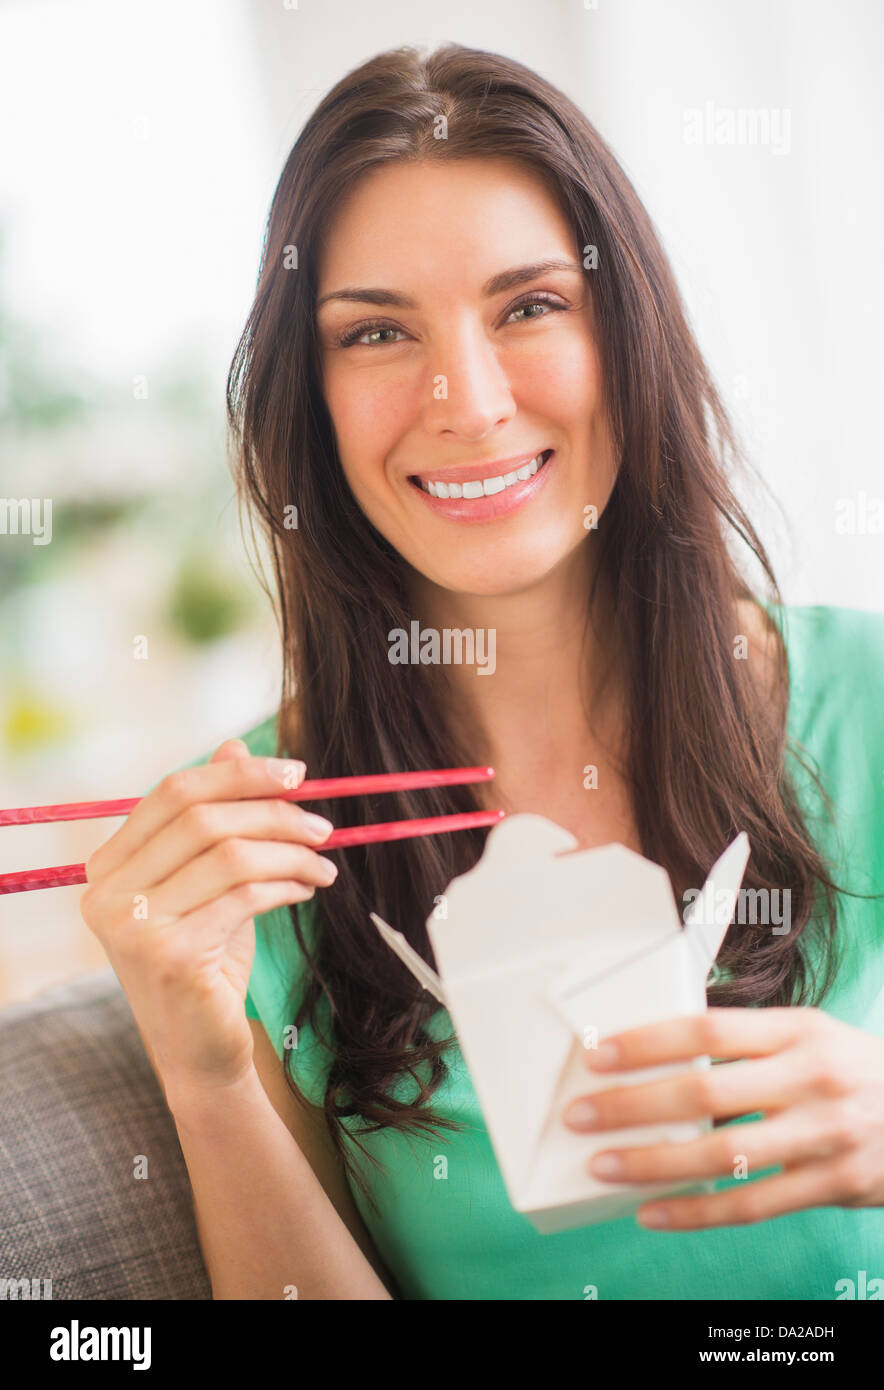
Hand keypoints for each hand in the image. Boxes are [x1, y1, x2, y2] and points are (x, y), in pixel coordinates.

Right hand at [79, 739, 338, 1102]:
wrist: (201, 1051)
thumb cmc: (207, 960)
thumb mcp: (210, 881)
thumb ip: (214, 818)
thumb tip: (233, 742)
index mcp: (108, 865)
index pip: (174, 792)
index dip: (238, 773)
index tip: (296, 773)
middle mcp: (108, 893)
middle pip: (203, 818)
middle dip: (275, 812)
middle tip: (324, 826)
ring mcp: (134, 927)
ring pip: (230, 855)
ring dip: (291, 852)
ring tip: (323, 864)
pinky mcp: (172, 956)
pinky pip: (245, 896)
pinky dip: (287, 884)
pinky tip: (307, 889)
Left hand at [562, 1006, 883, 1229]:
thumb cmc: (851, 1068)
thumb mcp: (809, 1034)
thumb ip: (747, 1041)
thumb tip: (656, 1050)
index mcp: (798, 1030)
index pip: (708, 1030)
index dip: (648, 1042)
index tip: (597, 1055)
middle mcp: (812, 1078)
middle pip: (706, 1094)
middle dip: (633, 1106)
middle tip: (580, 1116)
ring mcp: (826, 1134)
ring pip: (723, 1156)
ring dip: (653, 1164)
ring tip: (602, 1166)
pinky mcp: (835, 1185)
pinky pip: (752, 1206)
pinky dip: (696, 1213)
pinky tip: (651, 1212)